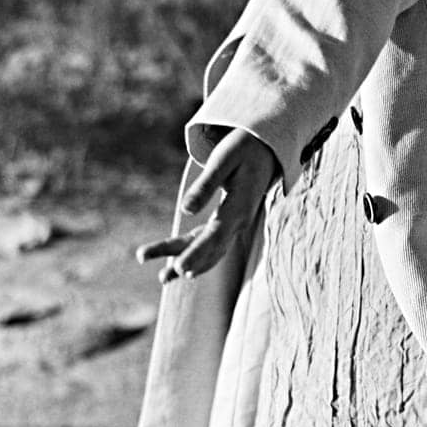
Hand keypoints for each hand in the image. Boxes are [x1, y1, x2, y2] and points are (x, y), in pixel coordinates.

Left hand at [134, 126, 278, 283]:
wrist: (264, 150)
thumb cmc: (242, 149)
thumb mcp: (224, 159)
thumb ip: (205, 186)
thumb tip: (184, 210)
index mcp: (239, 207)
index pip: (215, 235)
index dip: (197, 253)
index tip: (180, 267)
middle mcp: (238, 222)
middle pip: (210, 247)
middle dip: (186, 261)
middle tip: (164, 277)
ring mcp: (234, 225)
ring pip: (209, 249)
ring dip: (186, 262)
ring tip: (162, 278)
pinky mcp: (227, 223)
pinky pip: (209, 243)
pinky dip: (194, 255)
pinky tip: (177, 268)